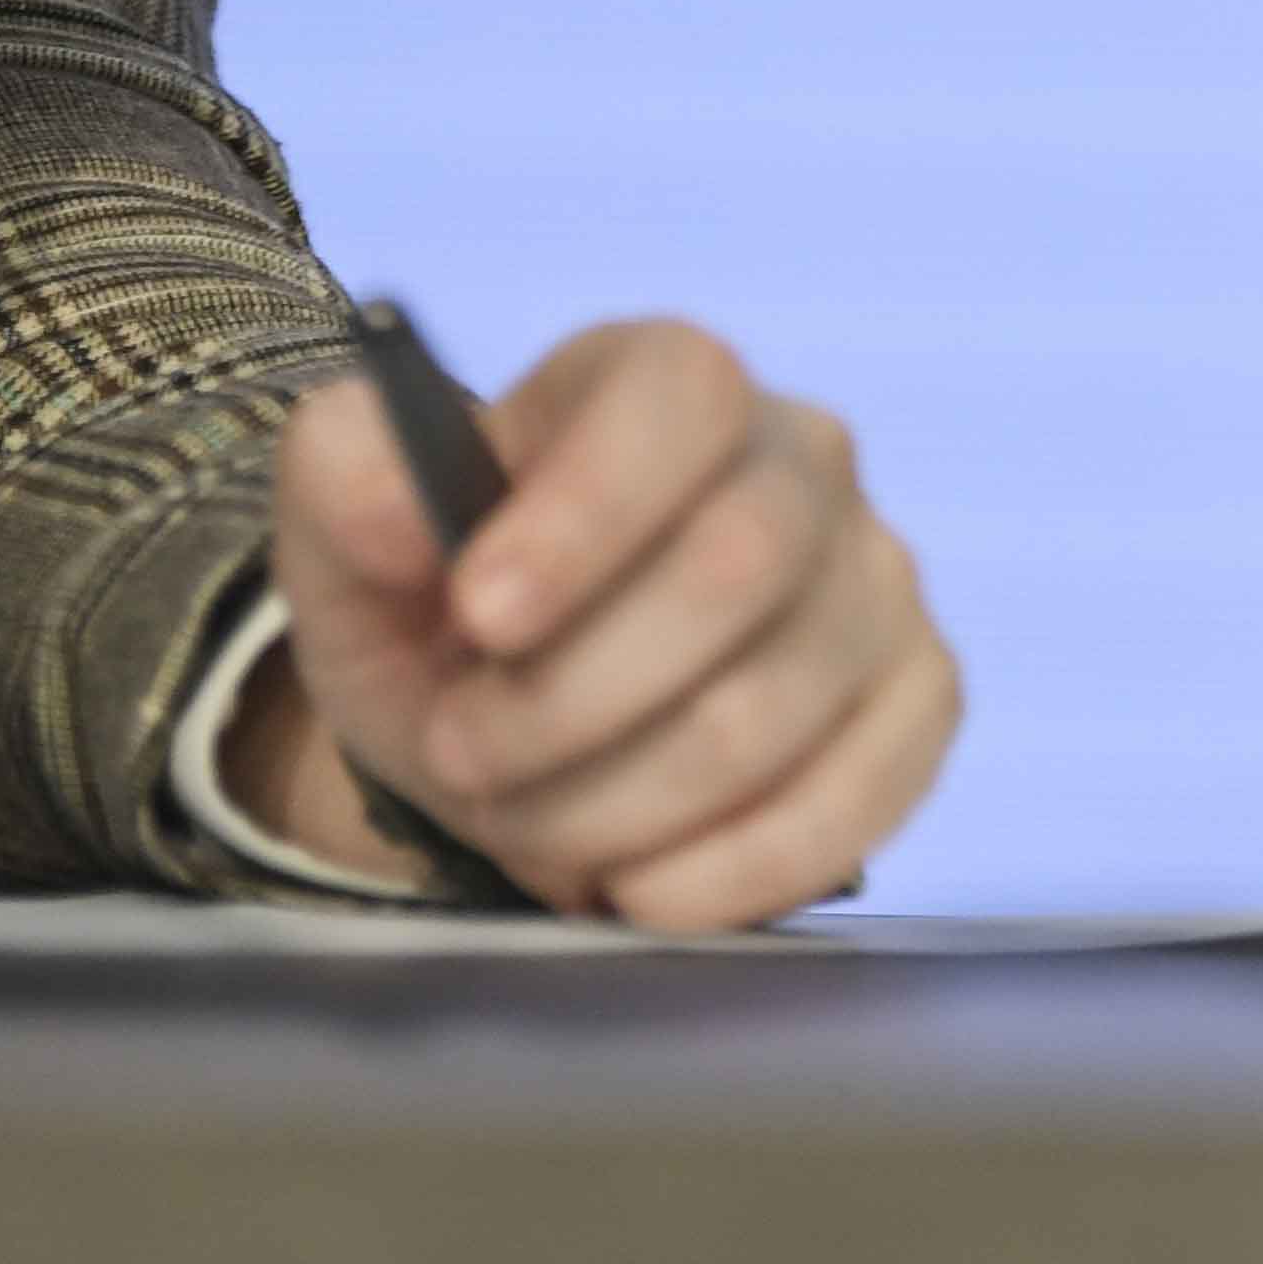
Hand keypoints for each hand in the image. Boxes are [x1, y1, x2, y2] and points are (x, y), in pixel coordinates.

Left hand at [229, 319, 959, 929]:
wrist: (506, 715)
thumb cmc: (439, 604)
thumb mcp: (349, 536)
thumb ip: (345, 480)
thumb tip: (396, 500)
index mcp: (671, 379)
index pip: (681, 398)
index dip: (585, 511)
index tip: (476, 618)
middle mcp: (806, 457)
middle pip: (733, 569)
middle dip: (568, 701)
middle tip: (462, 757)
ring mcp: (878, 580)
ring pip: (771, 711)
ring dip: (614, 805)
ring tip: (528, 822)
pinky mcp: (917, 698)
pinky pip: (860, 796)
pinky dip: (729, 872)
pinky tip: (638, 884)